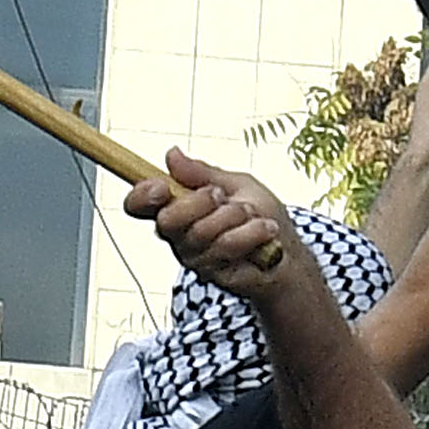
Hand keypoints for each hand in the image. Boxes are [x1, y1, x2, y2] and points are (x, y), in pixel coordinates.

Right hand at [127, 152, 308, 308]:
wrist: (289, 252)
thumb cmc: (260, 216)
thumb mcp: (235, 184)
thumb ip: (203, 173)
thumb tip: (172, 155)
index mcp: (176, 207)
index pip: (139, 205)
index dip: (141, 196)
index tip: (161, 186)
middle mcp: (179, 235)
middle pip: (167, 221)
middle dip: (199, 202)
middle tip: (222, 196)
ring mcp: (194, 257)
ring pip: (201, 232)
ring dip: (234, 217)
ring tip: (254, 215)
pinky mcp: (214, 274)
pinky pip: (226, 247)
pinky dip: (252, 232)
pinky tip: (265, 231)